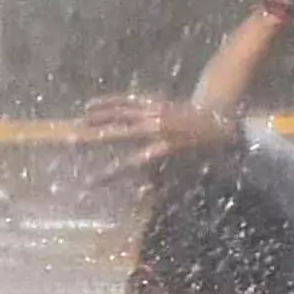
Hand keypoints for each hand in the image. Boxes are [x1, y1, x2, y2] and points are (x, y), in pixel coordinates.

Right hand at [76, 94, 239, 194]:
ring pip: (122, 112)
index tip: (90, 182)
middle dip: (95, 138)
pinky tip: (92, 104)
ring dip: (98, 118)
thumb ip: (164, 178)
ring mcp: (156, 111)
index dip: (111, 173)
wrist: (222, 116)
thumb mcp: (190, 169)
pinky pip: (128, 100)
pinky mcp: (155, 101)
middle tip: (72, 141)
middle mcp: (159, 126)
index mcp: (168, 147)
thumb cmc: (206, 150)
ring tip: (77, 123)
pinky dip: (110, 102)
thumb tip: (139, 193)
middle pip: (121, 132)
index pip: (133, 162)